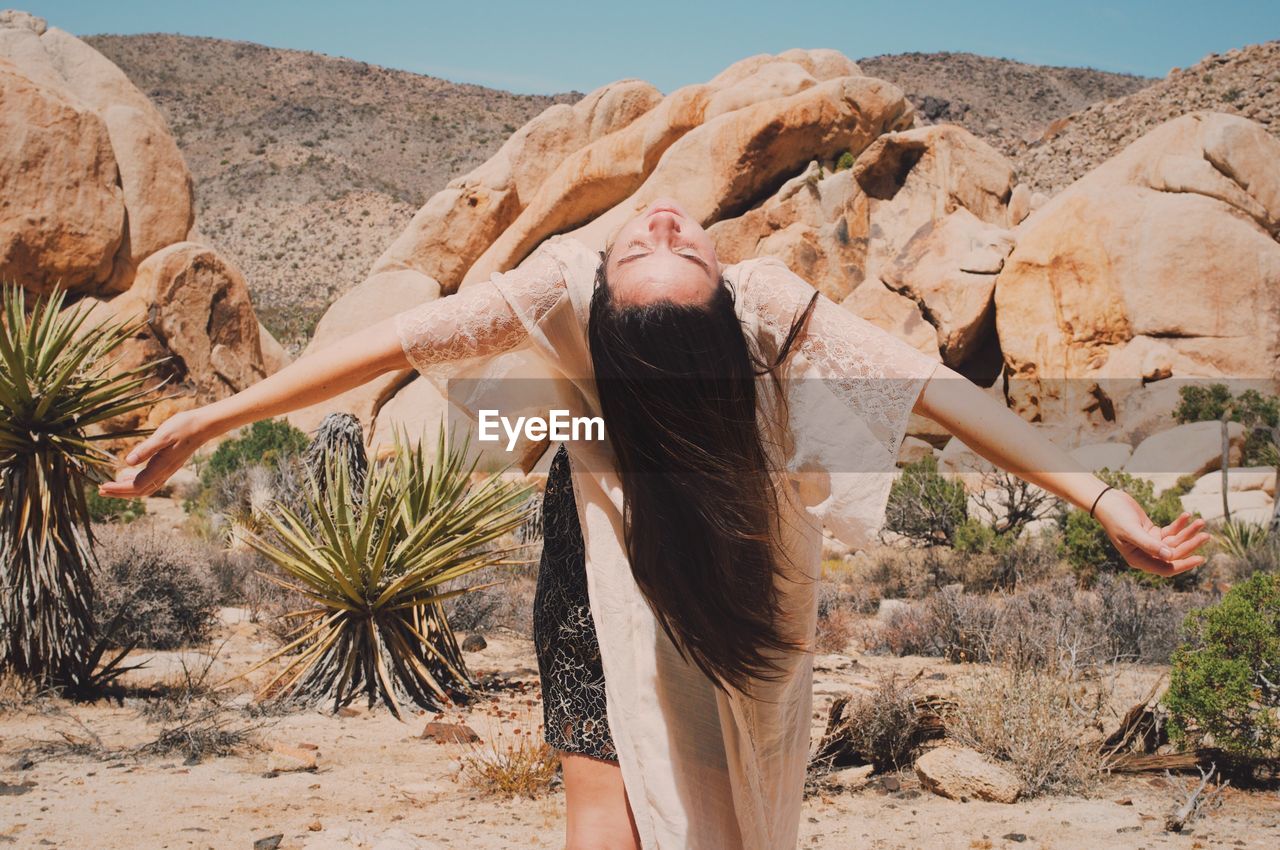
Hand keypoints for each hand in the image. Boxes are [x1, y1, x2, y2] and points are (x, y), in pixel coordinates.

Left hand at [97, 409, 210, 498]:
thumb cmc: (183, 427)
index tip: (101, 486)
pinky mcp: (168, 465)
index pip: (136, 485)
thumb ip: (146, 449)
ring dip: (127, 489)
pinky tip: (128, 474)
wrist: (203, 426)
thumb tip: (127, 462)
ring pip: (145, 487)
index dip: (118, 488)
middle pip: (140, 491)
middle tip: (101, 491)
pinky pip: (151, 480)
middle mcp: (165, 472)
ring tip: (111, 485)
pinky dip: (137, 481)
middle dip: (119, 493)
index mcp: (161, 466)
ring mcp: (167, 470)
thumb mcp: (163, 435)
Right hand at [1093, 487, 1208, 576]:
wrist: (1108, 501)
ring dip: (1187, 532)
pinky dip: (1179, 524)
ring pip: (1175, 542)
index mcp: (1138, 559)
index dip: (1183, 565)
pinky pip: (1170, 531)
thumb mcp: (1132, 531)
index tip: (1200, 559)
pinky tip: (1186, 516)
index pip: (1166, 568)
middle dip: (1190, 544)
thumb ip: (1150, 544)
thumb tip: (1170, 556)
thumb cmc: (1115, 517)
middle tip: (1206, 535)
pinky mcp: (1153, 532)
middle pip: (1174, 554)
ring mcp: (1150, 543)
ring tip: (1201, 522)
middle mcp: (1146, 554)